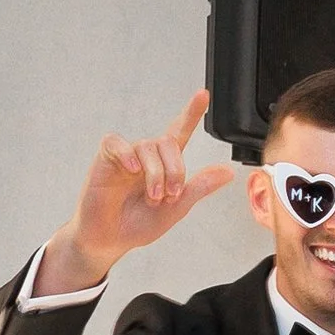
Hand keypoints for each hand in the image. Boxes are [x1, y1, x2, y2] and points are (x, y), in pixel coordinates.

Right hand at [40, 91, 234, 292]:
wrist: (110, 240)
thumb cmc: (139, 223)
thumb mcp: (176, 208)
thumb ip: (199, 187)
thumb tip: (228, 172)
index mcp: (164, 165)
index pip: (179, 132)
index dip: (191, 113)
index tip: (203, 94)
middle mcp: (146, 156)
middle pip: (167, 142)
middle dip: (175, 170)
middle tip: (170, 195)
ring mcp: (125, 156)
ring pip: (147, 146)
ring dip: (156, 173)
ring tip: (154, 197)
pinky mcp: (105, 159)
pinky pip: (116, 143)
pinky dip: (127, 153)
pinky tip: (133, 169)